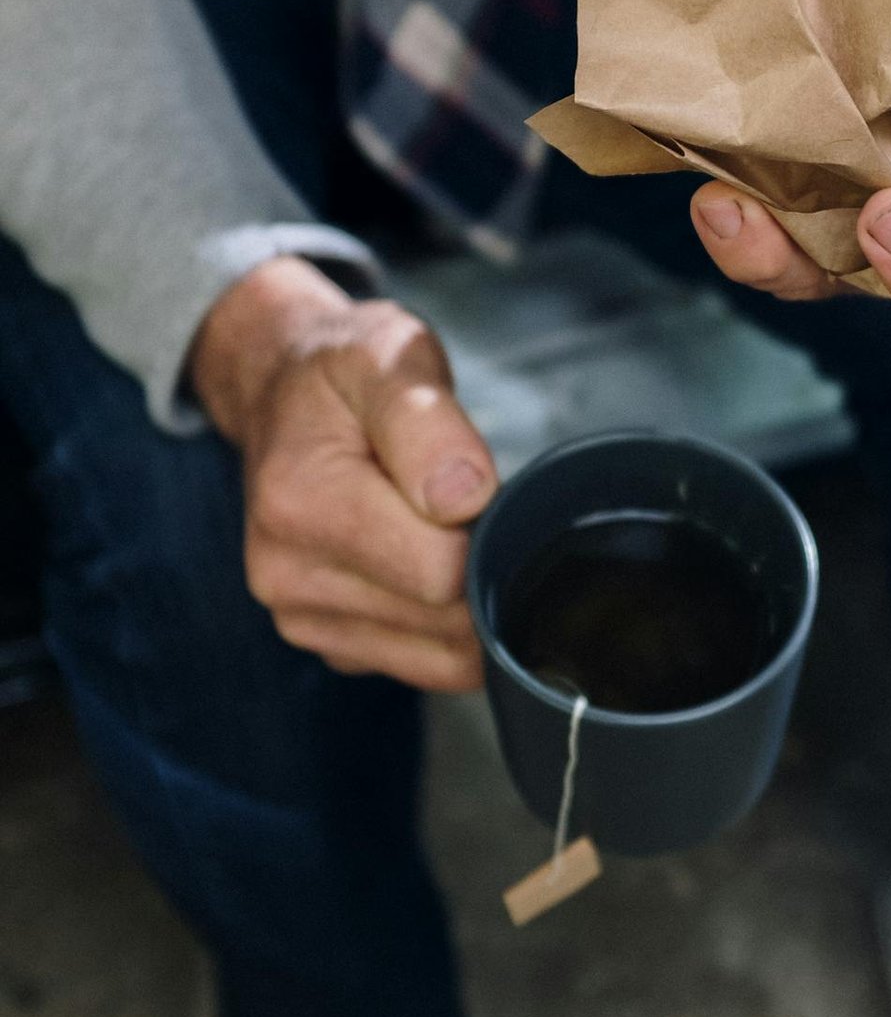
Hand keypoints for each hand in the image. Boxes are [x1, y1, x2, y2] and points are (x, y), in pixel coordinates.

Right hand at [190, 258, 495, 691]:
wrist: (282, 394)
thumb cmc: (343, 374)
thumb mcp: (387, 353)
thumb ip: (428, 422)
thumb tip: (465, 499)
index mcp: (300, 503)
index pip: (441, 571)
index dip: (483, 531)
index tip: (475, 485)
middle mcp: (286, 575)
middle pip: (444, 622)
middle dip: (478, 568)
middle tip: (461, 504)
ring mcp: (301, 617)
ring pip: (440, 656)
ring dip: (464, 602)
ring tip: (437, 530)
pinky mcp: (326, 642)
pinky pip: (420, 663)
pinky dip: (442, 626)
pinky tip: (422, 563)